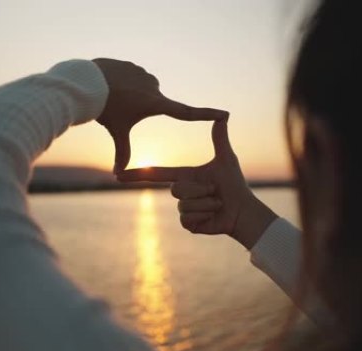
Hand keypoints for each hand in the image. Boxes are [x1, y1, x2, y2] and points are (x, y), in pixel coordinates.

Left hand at [92, 58, 226, 171]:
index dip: (206, 115)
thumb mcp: (116, 131)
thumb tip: (118, 175)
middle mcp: (154, 87)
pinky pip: (128, 78)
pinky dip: (120, 84)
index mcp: (155, 103)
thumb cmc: (104, 109)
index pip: (187, 113)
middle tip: (118, 108)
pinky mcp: (132, 65)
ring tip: (111, 97)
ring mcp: (143, 73)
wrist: (87, 82)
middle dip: (136, 108)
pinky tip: (108, 85)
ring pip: (138, 90)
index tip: (224, 114)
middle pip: (150, 104)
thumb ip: (121, 151)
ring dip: (127, 95)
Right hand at [116, 117, 277, 248]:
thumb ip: (220, 139)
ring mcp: (183, 210)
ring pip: (184, 205)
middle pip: (177, 189)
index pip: (156, 173)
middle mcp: (180, 192)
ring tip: (217, 203)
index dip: (136, 174)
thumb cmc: (235, 185)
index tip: (118, 174)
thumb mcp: (226, 159)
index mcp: (184, 176)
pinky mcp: (188, 225)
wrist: (243, 210)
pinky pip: (188, 218)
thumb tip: (223, 115)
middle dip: (201, 189)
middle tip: (215, 191)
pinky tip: (213, 215)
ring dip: (206, 203)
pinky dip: (205, 214)